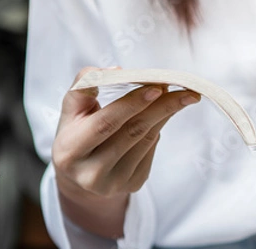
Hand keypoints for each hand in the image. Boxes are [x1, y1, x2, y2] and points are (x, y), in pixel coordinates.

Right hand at [53, 67, 199, 237]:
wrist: (80, 174)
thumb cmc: (77, 133)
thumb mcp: (71, 111)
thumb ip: (85, 86)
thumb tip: (117, 71)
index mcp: (70, 151)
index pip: (106, 123)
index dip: (132, 104)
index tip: (157, 87)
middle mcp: (91, 173)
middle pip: (133, 132)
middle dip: (162, 107)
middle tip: (184, 90)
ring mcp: (115, 183)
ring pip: (147, 139)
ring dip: (166, 113)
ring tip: (181, 95)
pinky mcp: (133, 184)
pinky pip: (152, 149)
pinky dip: (158, 127)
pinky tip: (162, 114)